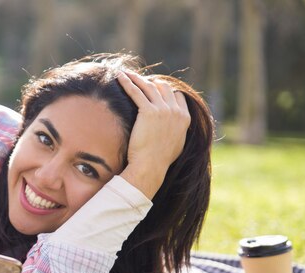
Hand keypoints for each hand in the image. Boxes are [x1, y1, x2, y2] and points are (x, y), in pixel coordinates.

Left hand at [117, 71, 190, 198]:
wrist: (150, 166)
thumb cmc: (159, 160)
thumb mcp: (176, 145)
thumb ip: (178, 132)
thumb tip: (175, 131)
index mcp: (184, 118)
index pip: (177, 96)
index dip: (165, 91)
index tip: (154, 90)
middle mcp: (175, 111)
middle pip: (164, 87)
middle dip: (151, 82)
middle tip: (138, 81)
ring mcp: (163, 110)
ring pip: (149, 86)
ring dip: (137, 78)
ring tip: (126, 74)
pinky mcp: (148, 111)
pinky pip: (136, 91)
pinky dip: (128, 82)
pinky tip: (120, 76)